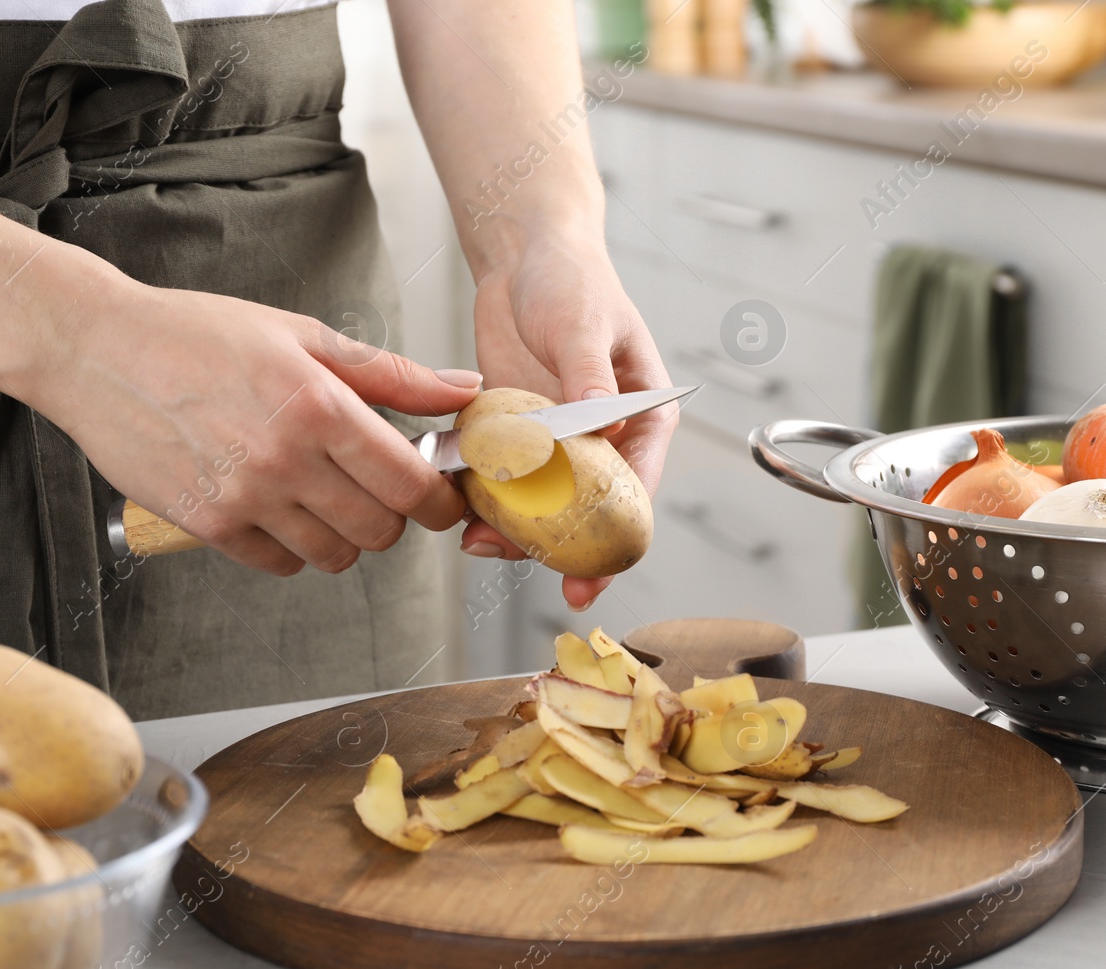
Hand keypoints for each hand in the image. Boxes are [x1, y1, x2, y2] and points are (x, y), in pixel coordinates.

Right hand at [15, 275, 482, 576]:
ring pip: (335, 555)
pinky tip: (281, 508)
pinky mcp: (208, 525)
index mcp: (318, 406)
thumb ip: (391, 375)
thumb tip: (463, 391)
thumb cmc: (197, 334)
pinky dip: (294, 547)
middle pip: (380, 530)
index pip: (410, 484)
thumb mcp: (303, 335)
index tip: (438, 493)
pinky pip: (280, 564)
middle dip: (393, 515)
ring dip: (344, 533)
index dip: (437, 498)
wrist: (97, 350)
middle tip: (377, 487)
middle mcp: (285, 459)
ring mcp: (244, 499)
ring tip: (324, 493)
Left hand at [461, 231, 675, 608]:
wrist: (524, 255)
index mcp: (643, 421)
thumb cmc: (572, 278)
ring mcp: (559, 443)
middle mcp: (605, 441)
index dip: (614, 539)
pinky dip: (485, 497)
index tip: (589, 575)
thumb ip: (589, 378)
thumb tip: (601, 429)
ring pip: (542, 504)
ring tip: (478, 540)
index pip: (636, 491)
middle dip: (555, 545)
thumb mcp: (583, 325)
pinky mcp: (518, 436)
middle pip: (587, 512)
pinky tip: (462, 509)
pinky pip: (505, 479)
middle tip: (517, 560)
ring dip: (513, 527)